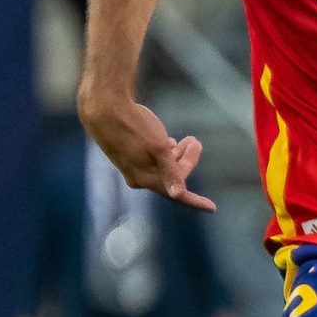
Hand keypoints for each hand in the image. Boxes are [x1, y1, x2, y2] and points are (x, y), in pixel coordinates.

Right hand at [79, 93, 214, 211]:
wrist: (104, 108)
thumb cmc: (133, 127)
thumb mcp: (158, 147)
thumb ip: (170, 171)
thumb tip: (178, 195)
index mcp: (147, 179)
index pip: (177, 195)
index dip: (196, 201)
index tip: (212, 208)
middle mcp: (139, 178)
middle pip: (174, 176)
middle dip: (188, 161)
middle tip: (195, 141)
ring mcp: (133, 167)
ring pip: (164, 167)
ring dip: (179, 154)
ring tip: (188, 139)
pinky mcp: (129, 156)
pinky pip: (154, 161)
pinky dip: (166, 152)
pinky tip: (171, 142)